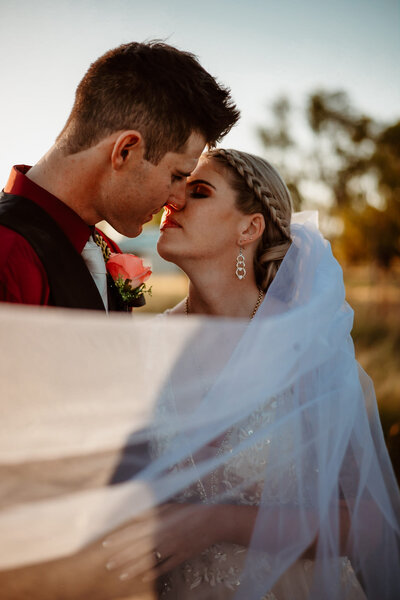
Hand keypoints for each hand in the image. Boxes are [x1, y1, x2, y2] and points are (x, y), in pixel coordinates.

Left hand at [102, 503, 224, 582]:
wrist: (213, 521)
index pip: (134, 531)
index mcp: (159, 522)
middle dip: (122, 557)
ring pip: (150, 560)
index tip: (105, 544)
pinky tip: (143, 578)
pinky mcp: (182, 556)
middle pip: (139, 548)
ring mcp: (173, 548)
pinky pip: (165, 566)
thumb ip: (151, 511)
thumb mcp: (169, 506)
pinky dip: (154, 572)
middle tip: (108, 565)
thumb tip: (133, 515)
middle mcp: (163, 536)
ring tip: (121, 574)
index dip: (119, 538)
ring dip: (134, 568)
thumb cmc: (190, 511)